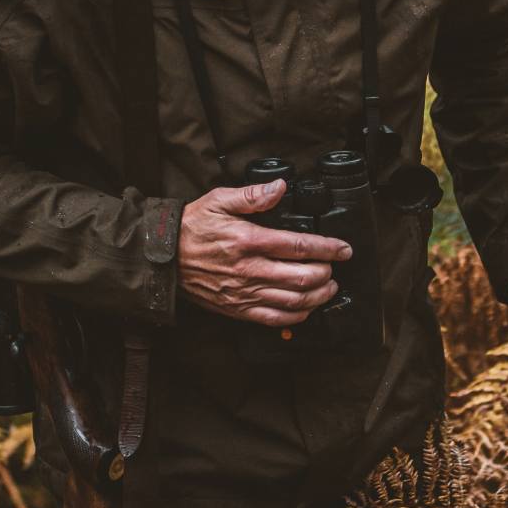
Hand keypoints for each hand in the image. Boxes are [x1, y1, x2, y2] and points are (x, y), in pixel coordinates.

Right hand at [177, 178, 351, 328]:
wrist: (163, 258)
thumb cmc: (191, 228)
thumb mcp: (218, 200)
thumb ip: (252, 195)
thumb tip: (279, 187)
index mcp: (248, 240)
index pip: (298, 246)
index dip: (327, 248)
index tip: (343, 249)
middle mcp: (249, 270)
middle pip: (303, 277)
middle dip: (326, 272)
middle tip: (334, 266)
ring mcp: (245, 293)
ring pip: (294, 301)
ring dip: (318, 296)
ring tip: (328, 287)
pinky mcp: (238, 309)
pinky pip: (274, 319)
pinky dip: (297, 316)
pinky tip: (306, 308)